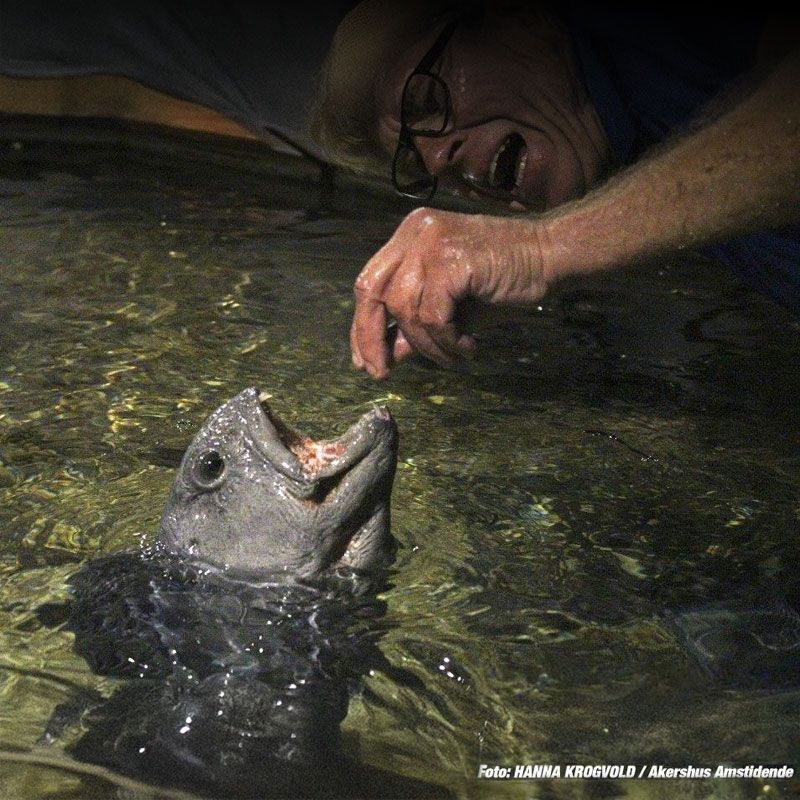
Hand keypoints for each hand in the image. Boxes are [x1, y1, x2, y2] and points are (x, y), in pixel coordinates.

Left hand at [350, 208, 549, 378]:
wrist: (550, 256)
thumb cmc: (504, 280)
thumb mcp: (452, 307)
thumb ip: (417, 325)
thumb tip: (388, 357)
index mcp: (409, 237)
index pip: (370, 282)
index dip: (362, 325)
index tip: (364, 360)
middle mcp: (414, 233)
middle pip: (372, 291)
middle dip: (371, 338)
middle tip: (381, 373)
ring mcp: (430, 242)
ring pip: (405, 310)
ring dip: (427, 346)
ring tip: (454, 356)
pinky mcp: (450, 259)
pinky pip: (432, 316)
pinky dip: (447, 341)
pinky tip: (469, 346)